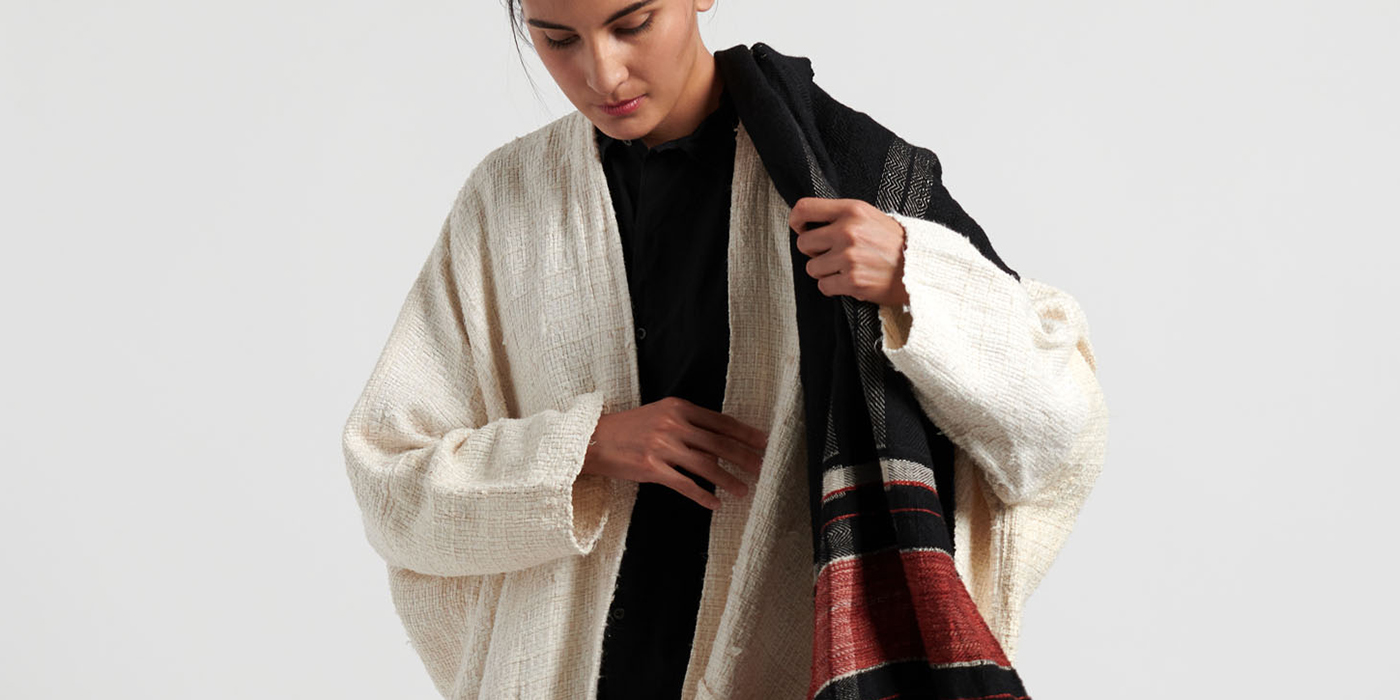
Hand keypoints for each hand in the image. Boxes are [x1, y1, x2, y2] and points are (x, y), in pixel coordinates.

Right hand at [581, 396, 769, 510]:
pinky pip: (685, 484)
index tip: (763, 442)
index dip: (745, 433)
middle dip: (745, 457)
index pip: (721, 421)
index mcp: (679, 407)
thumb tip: (719, 443)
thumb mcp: (660, 415)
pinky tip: (715, 503)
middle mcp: (673, 424)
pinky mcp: (652, 468)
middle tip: (761, 468)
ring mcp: (663, 446)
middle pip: (719, 443)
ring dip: (729, 480)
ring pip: (706, 465)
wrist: (593, 439)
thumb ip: (688, 424)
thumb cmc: (629, 429)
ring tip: (744, 490)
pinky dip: (703, 495)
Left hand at [788, 197, 910, 306]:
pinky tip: (849, 282)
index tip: (800, 229)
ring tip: (845, 269)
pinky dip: (833, 287)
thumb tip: (809, 222)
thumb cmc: (895, 243)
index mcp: (852, 210)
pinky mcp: (852, 281)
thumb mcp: (870, 217)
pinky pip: (824, 286)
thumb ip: (842, 216)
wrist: (921, 267)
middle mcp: (848, 231)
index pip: (805, 208)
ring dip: (824, 272)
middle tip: (831, 254)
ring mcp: (849, 257)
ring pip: (812, 267)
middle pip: (804, 242)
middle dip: (813, 251)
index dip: (796, 221)